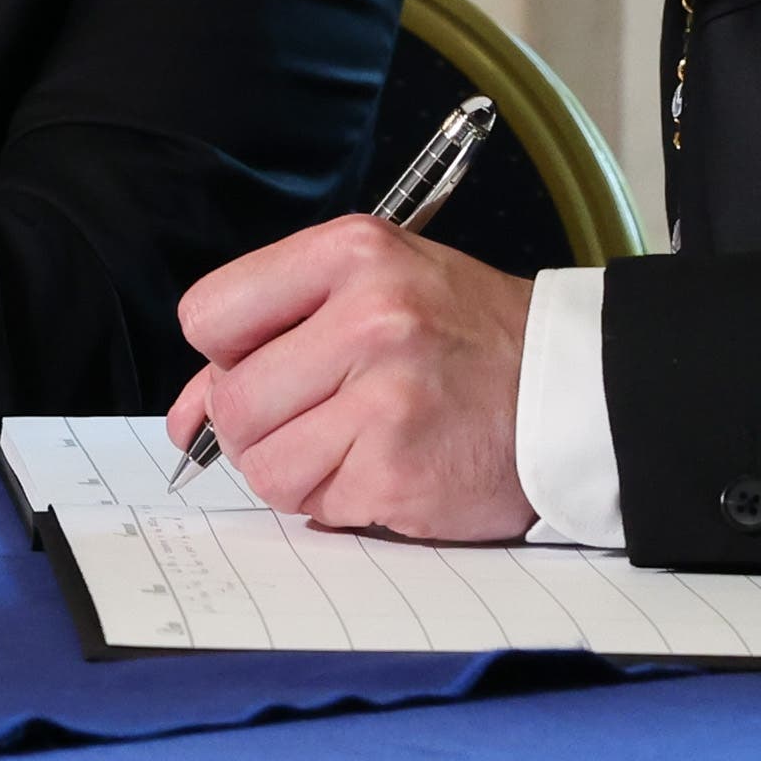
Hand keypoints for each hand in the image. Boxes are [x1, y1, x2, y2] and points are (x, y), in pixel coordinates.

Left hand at [162, 217, 537, 541]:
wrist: (575, 391)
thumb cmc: (465, 337)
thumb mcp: (374, 291)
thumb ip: (271, 336)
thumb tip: (185, 416)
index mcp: (352, 254)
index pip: (210, 314)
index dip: (224, 353)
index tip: (262, 363)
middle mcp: (368, 318)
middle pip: (232, 400)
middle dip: (255, 425)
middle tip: (314, 414)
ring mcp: (386, 399)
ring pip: (263, 465)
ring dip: (295, 469)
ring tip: (353, 443)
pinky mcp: (399, 472)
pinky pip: (315, 506)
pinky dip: (339, 499)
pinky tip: (387, 467)